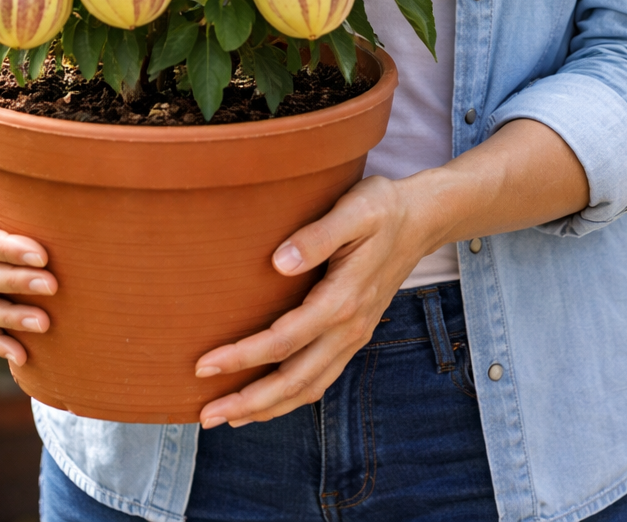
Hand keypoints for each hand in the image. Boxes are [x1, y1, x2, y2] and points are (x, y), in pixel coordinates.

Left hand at [192, 118, 589, 427]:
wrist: (421, 220)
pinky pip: (320, 378)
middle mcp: (349, 327)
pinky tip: (268, 400)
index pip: (284, 340)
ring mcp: (354, 336)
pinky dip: (291, 397)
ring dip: (268, 407)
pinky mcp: (354, 335)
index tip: (204, 363)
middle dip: (249, 401)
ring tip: (229, 417)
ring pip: (308, 387)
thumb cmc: (382, 208)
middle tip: (207, 414)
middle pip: (295, 380)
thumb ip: (318, 236)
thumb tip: (278, 262)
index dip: (243, 356)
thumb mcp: (354, 209)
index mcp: (344, 299)